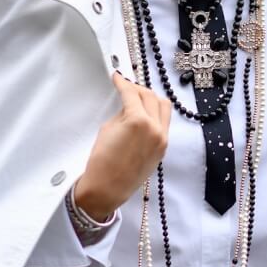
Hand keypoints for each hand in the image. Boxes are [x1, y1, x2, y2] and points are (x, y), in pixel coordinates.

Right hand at [73, 72, 171, 220]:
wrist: (107, 188)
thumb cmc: (102, 162)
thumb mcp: (108, 129)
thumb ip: (123, 113)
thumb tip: (130, 106)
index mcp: (139, 121)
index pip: (132, 93)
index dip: (123, 82)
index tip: (118, 77)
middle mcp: (155, 129)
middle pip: (151, 97)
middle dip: (137, 89)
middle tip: (126, 87)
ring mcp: (162, 139)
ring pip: (163, 107)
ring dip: (151, 99)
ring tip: (138, 99)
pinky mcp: (163, 148)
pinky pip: (164, 123)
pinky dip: (155, 115)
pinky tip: (144, 115)